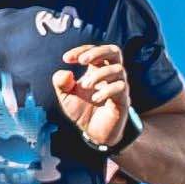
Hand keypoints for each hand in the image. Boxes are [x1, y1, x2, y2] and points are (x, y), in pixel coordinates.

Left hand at [49, 41, 138, 159]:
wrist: (94, 133)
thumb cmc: (82, 110)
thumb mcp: (66, 96)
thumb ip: (61, 83)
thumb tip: (65, 72)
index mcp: (97, 69)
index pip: (94, 50)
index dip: (81, 50)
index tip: (66, 59)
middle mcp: (111, 75)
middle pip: (114, 51)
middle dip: (98, 52)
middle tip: (81, 61)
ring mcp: (119, 86)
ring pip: (118, 69)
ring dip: (99, 75)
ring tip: (85, 86)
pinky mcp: (123, 100)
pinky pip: (120, 88)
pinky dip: (106, 90)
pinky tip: (94, 98)